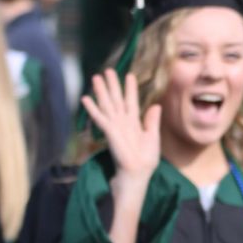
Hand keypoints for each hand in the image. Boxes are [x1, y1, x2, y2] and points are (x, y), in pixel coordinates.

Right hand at [81, 69, 161, 183]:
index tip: (130, 75)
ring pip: (107, 104)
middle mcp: (123, 122)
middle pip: (117, 99)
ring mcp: (115, 126)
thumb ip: (152, 121)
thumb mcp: (153, 137)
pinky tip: (85, 98)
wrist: (137, 173)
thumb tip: (156, 105)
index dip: (130, 89)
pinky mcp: (109, 132)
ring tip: (95, 77)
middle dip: (112, 85)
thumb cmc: (145, 158)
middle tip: (108, 70)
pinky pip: (100, 118)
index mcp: (135, 122)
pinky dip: (92, 108)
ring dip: (101, 91)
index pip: (131, 101)